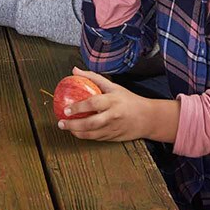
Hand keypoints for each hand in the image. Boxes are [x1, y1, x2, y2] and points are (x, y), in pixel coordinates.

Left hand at [57, 68, 177, 142]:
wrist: (148, 118)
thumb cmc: (129, 100)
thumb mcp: (113, 86)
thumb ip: (93, 78)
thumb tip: (75, 71)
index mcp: (113, 101)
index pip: (93, 104)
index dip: (78, 107)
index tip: (66, 108)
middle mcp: (113, 116)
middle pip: (91, 123)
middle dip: (74, 124)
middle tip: (61, 122)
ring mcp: (113, 128)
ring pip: (92, 134)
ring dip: (76, 132)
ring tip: (65, 127)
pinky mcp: (113, 137)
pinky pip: (96, 138)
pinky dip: (84, 136)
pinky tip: (76, 131)